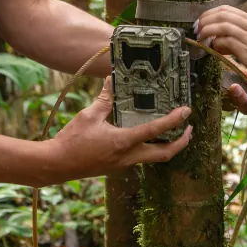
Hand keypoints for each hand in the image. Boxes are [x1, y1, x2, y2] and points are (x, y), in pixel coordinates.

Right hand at [45, 77, 191, 183]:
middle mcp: (128, 156)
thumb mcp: (89, 116)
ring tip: (174, 132)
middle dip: (181, 143)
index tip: (186, 111)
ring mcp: (124, 163)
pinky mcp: (118, 165)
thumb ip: (104, 99)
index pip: (155, 131)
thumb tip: (110, 81)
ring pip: (154, 158)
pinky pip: (141, 158)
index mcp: (123, 142)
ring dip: (168, 147)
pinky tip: (148, 138)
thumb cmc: (72, 140)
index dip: (174, 120)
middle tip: (190, 129)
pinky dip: (151, 148)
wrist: (57, 164)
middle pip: (165, 154)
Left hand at [196, 6, 246, 81]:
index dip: (210, 13)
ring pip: (223, 26)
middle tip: (197, 28)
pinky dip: (217, 43)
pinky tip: (214, 48)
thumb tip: (218, 36)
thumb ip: (239, 32)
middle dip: (206, 20)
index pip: (227, 9)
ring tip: (200, 37)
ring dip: (208, 31)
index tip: (201, 20)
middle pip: (223, 15)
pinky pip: (227, 42)